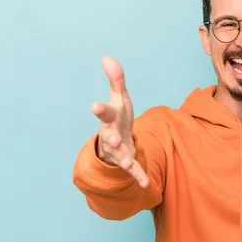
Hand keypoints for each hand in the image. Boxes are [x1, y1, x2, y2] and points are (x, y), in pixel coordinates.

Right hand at [91, 56, 148, 187]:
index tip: (94, 106)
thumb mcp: (119, 97)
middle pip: (109, 136)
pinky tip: (146, 184)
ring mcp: (118, 150)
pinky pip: (133, 170)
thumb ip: (116, 79)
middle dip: (111, 137)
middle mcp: (110, 135)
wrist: (115, 141)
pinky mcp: (127, 161)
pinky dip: (139, 176)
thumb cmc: (117, 116)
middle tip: (113, 139)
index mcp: (110, 118)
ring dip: (124, 158)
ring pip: (120, 155)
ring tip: (128, 163)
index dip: (100, 109)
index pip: (104, 111)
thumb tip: (108, 57)